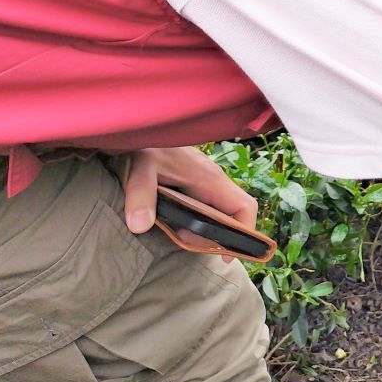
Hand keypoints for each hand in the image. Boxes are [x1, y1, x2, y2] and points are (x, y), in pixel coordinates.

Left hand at [121, 146, 259, 260]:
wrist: (138, 125)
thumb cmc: (143, 145)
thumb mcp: (139, 168)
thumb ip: (140, 195)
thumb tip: (140, 226)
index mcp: (210, 179)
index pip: (244, 207)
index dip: (243, 234)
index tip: (224, 256)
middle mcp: (212, 181)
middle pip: (232, 215)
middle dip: (217, 236)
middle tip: (186, 245)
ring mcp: (203, 182)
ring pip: (218, 212)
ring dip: (203, 229)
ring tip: (176, 237)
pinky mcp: (191, 183)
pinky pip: (204, 207)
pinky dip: (195, 221)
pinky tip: (173, 226)